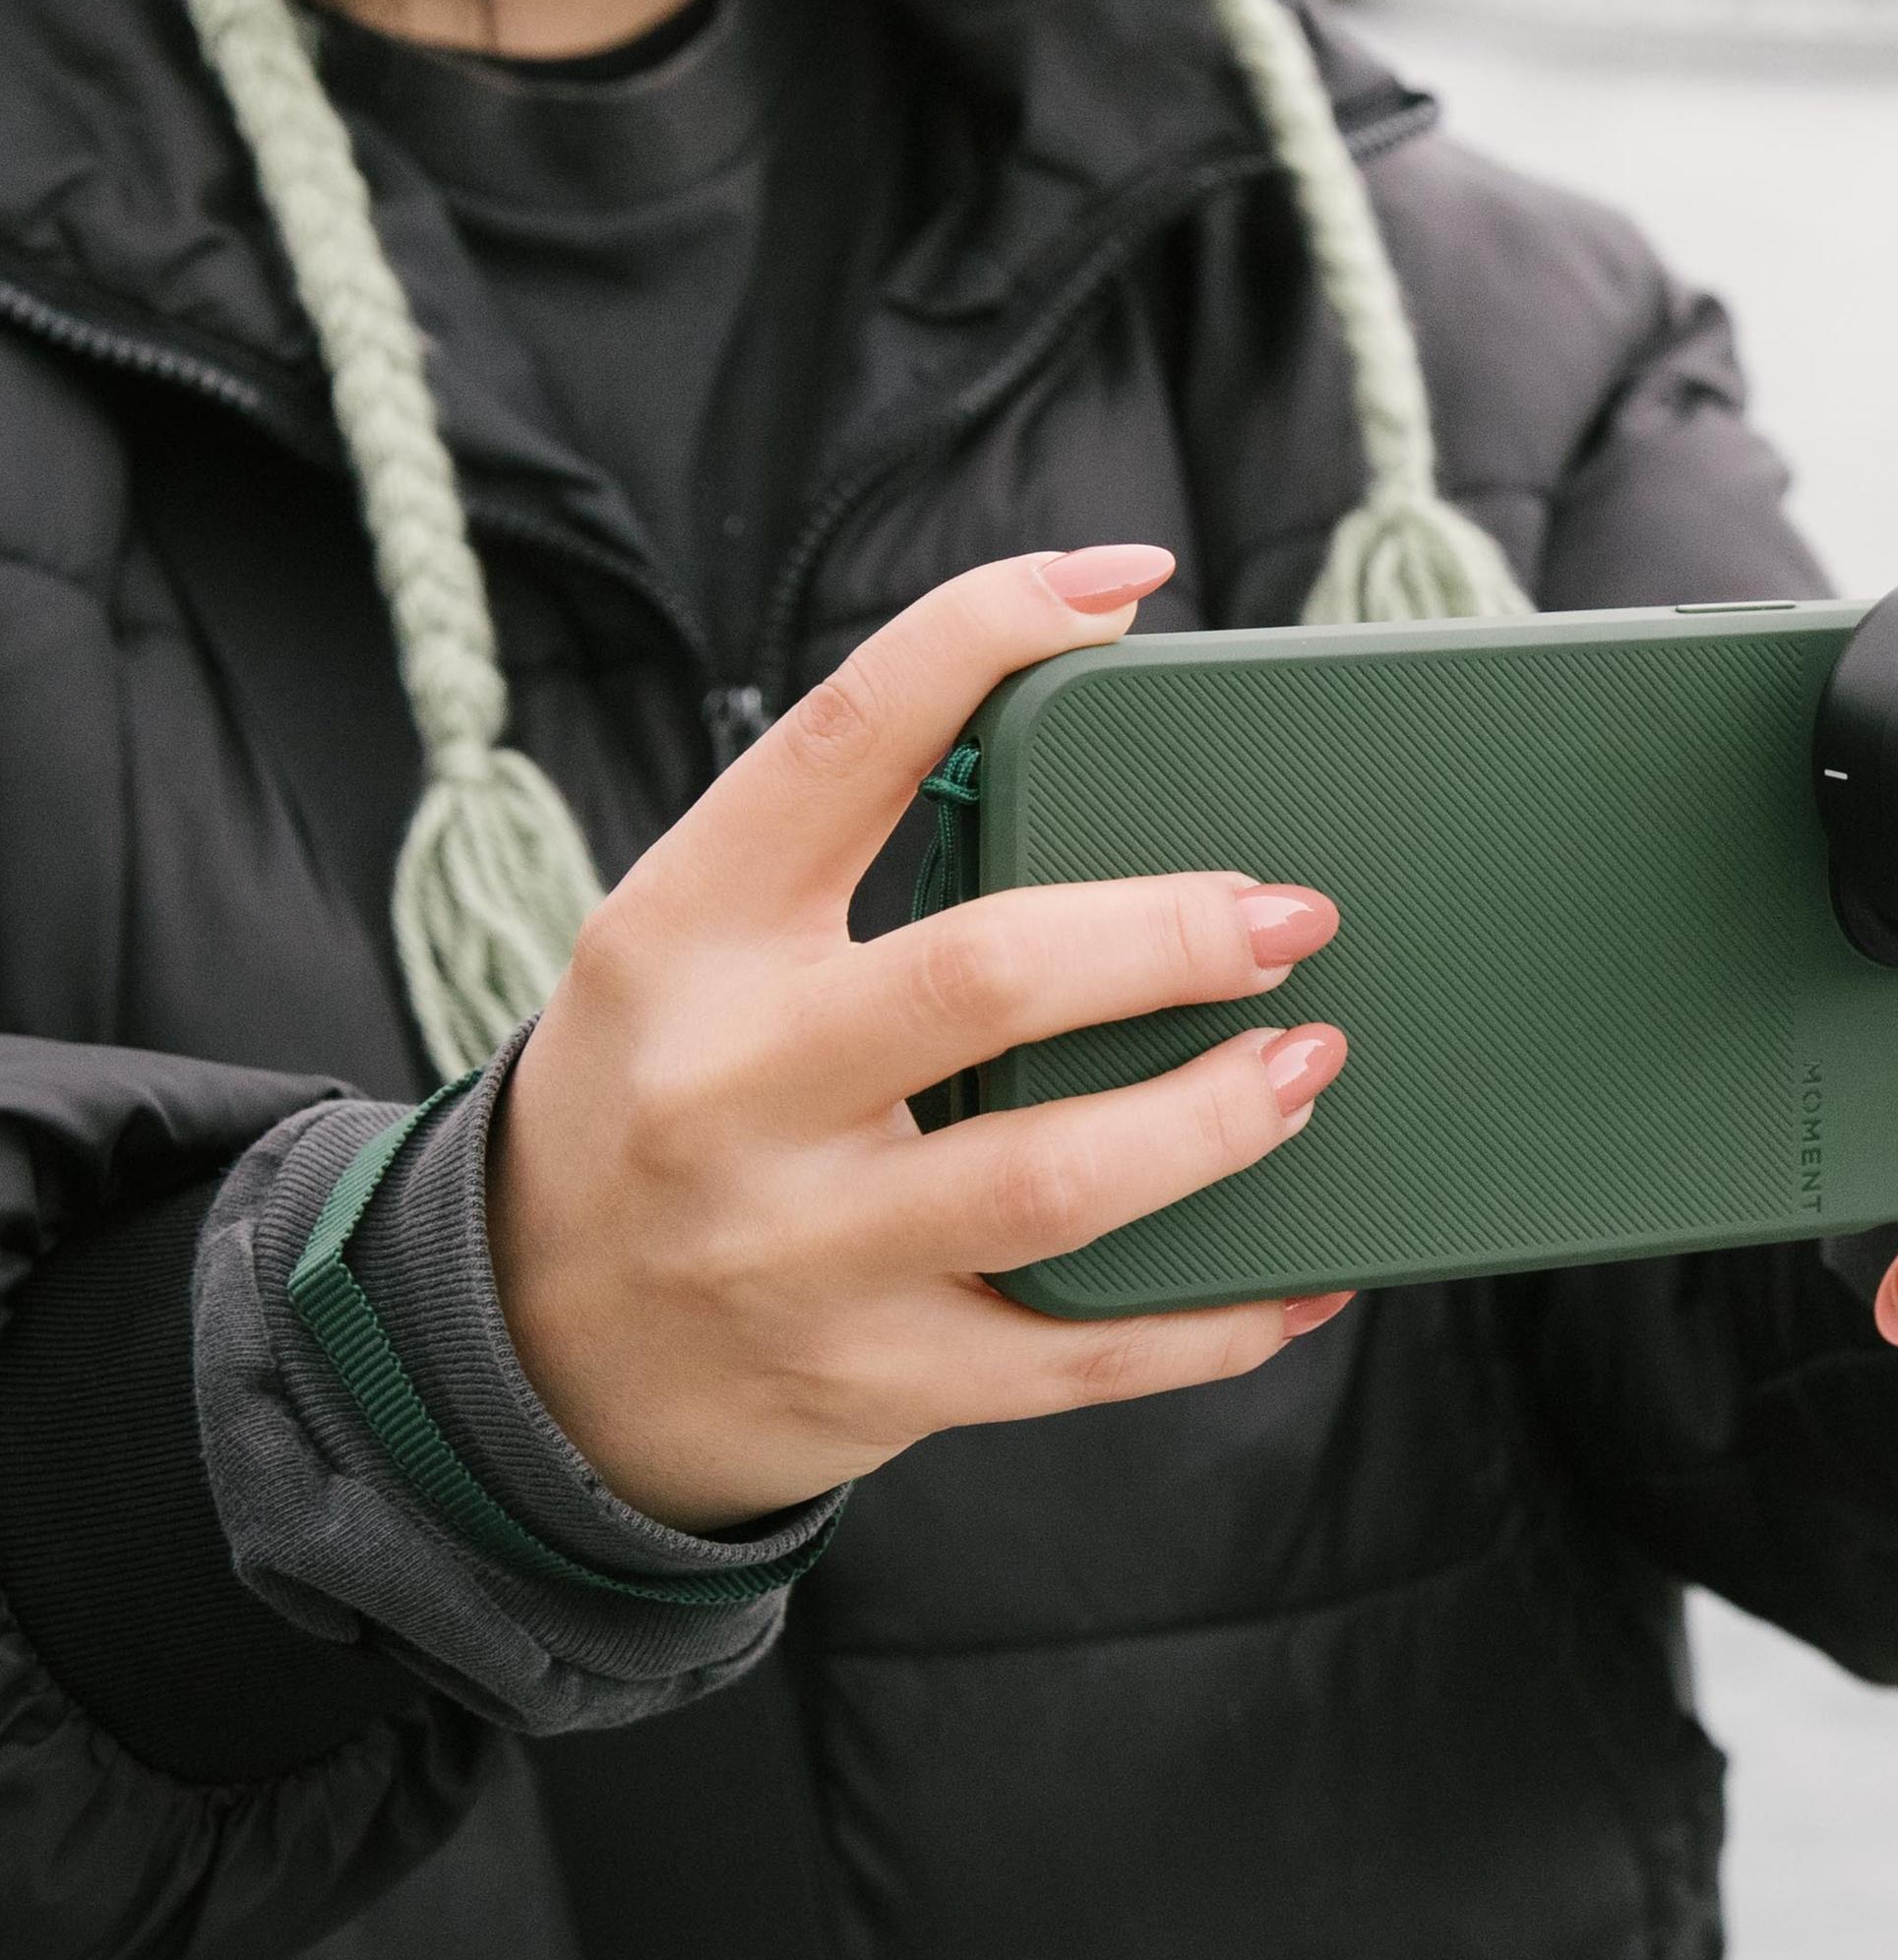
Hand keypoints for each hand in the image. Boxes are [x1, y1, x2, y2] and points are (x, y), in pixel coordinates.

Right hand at [494, 545, 1350, 1527]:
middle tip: (1292, 913)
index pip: (841, 742)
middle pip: (982, 977)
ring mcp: (800, 1250)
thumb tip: (1100, 661)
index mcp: (682, 934)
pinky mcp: (875, 1381)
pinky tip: (1300, 1269)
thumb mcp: (700, 947)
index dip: (985, 634)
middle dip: (1171, 935)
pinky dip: (1219, 1314)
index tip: (1121, 579)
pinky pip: (1085, 1352)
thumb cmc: (671, 1096)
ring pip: (1054, 1183)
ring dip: (1217, 1118)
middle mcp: (728, 1088)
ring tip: (1309, 1064)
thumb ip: (854, 839)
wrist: (527, 1355)